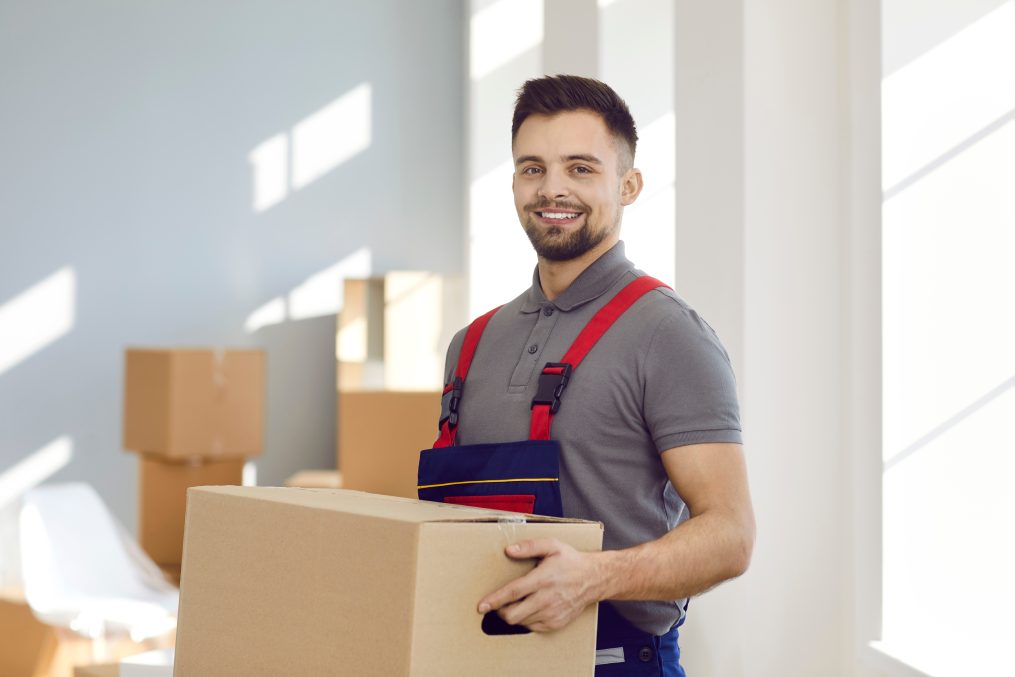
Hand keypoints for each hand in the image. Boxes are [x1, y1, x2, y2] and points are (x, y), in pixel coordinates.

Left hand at [477, 538, 601, 631]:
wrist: (593, 579)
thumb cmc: (571, 561)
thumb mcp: (552, 546)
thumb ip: (530, 546)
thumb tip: (509, 550)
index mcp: (543, 579)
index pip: (513, 592)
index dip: (495, 600)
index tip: (481, 606)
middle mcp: (547, 599)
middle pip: (514, 615)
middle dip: (500, 611)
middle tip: (498, 604)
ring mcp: (552, 613)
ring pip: (521, 622)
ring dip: (513, 615)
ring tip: (515, 603)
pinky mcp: (556, 623)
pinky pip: (532, 627)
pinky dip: (526, 620)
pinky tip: (529, 608)